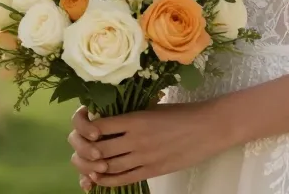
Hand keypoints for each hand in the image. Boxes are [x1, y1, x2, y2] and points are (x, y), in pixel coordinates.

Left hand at [67, 100, 228, 187]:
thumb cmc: (182, 113)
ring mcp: (144, 156)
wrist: (209, 127)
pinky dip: (106, 181)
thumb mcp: (153, 108)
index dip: (84, 129)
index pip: (98, 125)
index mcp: (135, 117)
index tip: (83, 129)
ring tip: (87, 167)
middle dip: (84, 152)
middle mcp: (136, 138)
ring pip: (107, 167)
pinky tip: (99, 179)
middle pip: (98, 149)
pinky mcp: (152, 170)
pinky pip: (123, 179)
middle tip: (80, 151)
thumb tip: (107, 121)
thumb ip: (131, 116)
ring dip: (92, 169)